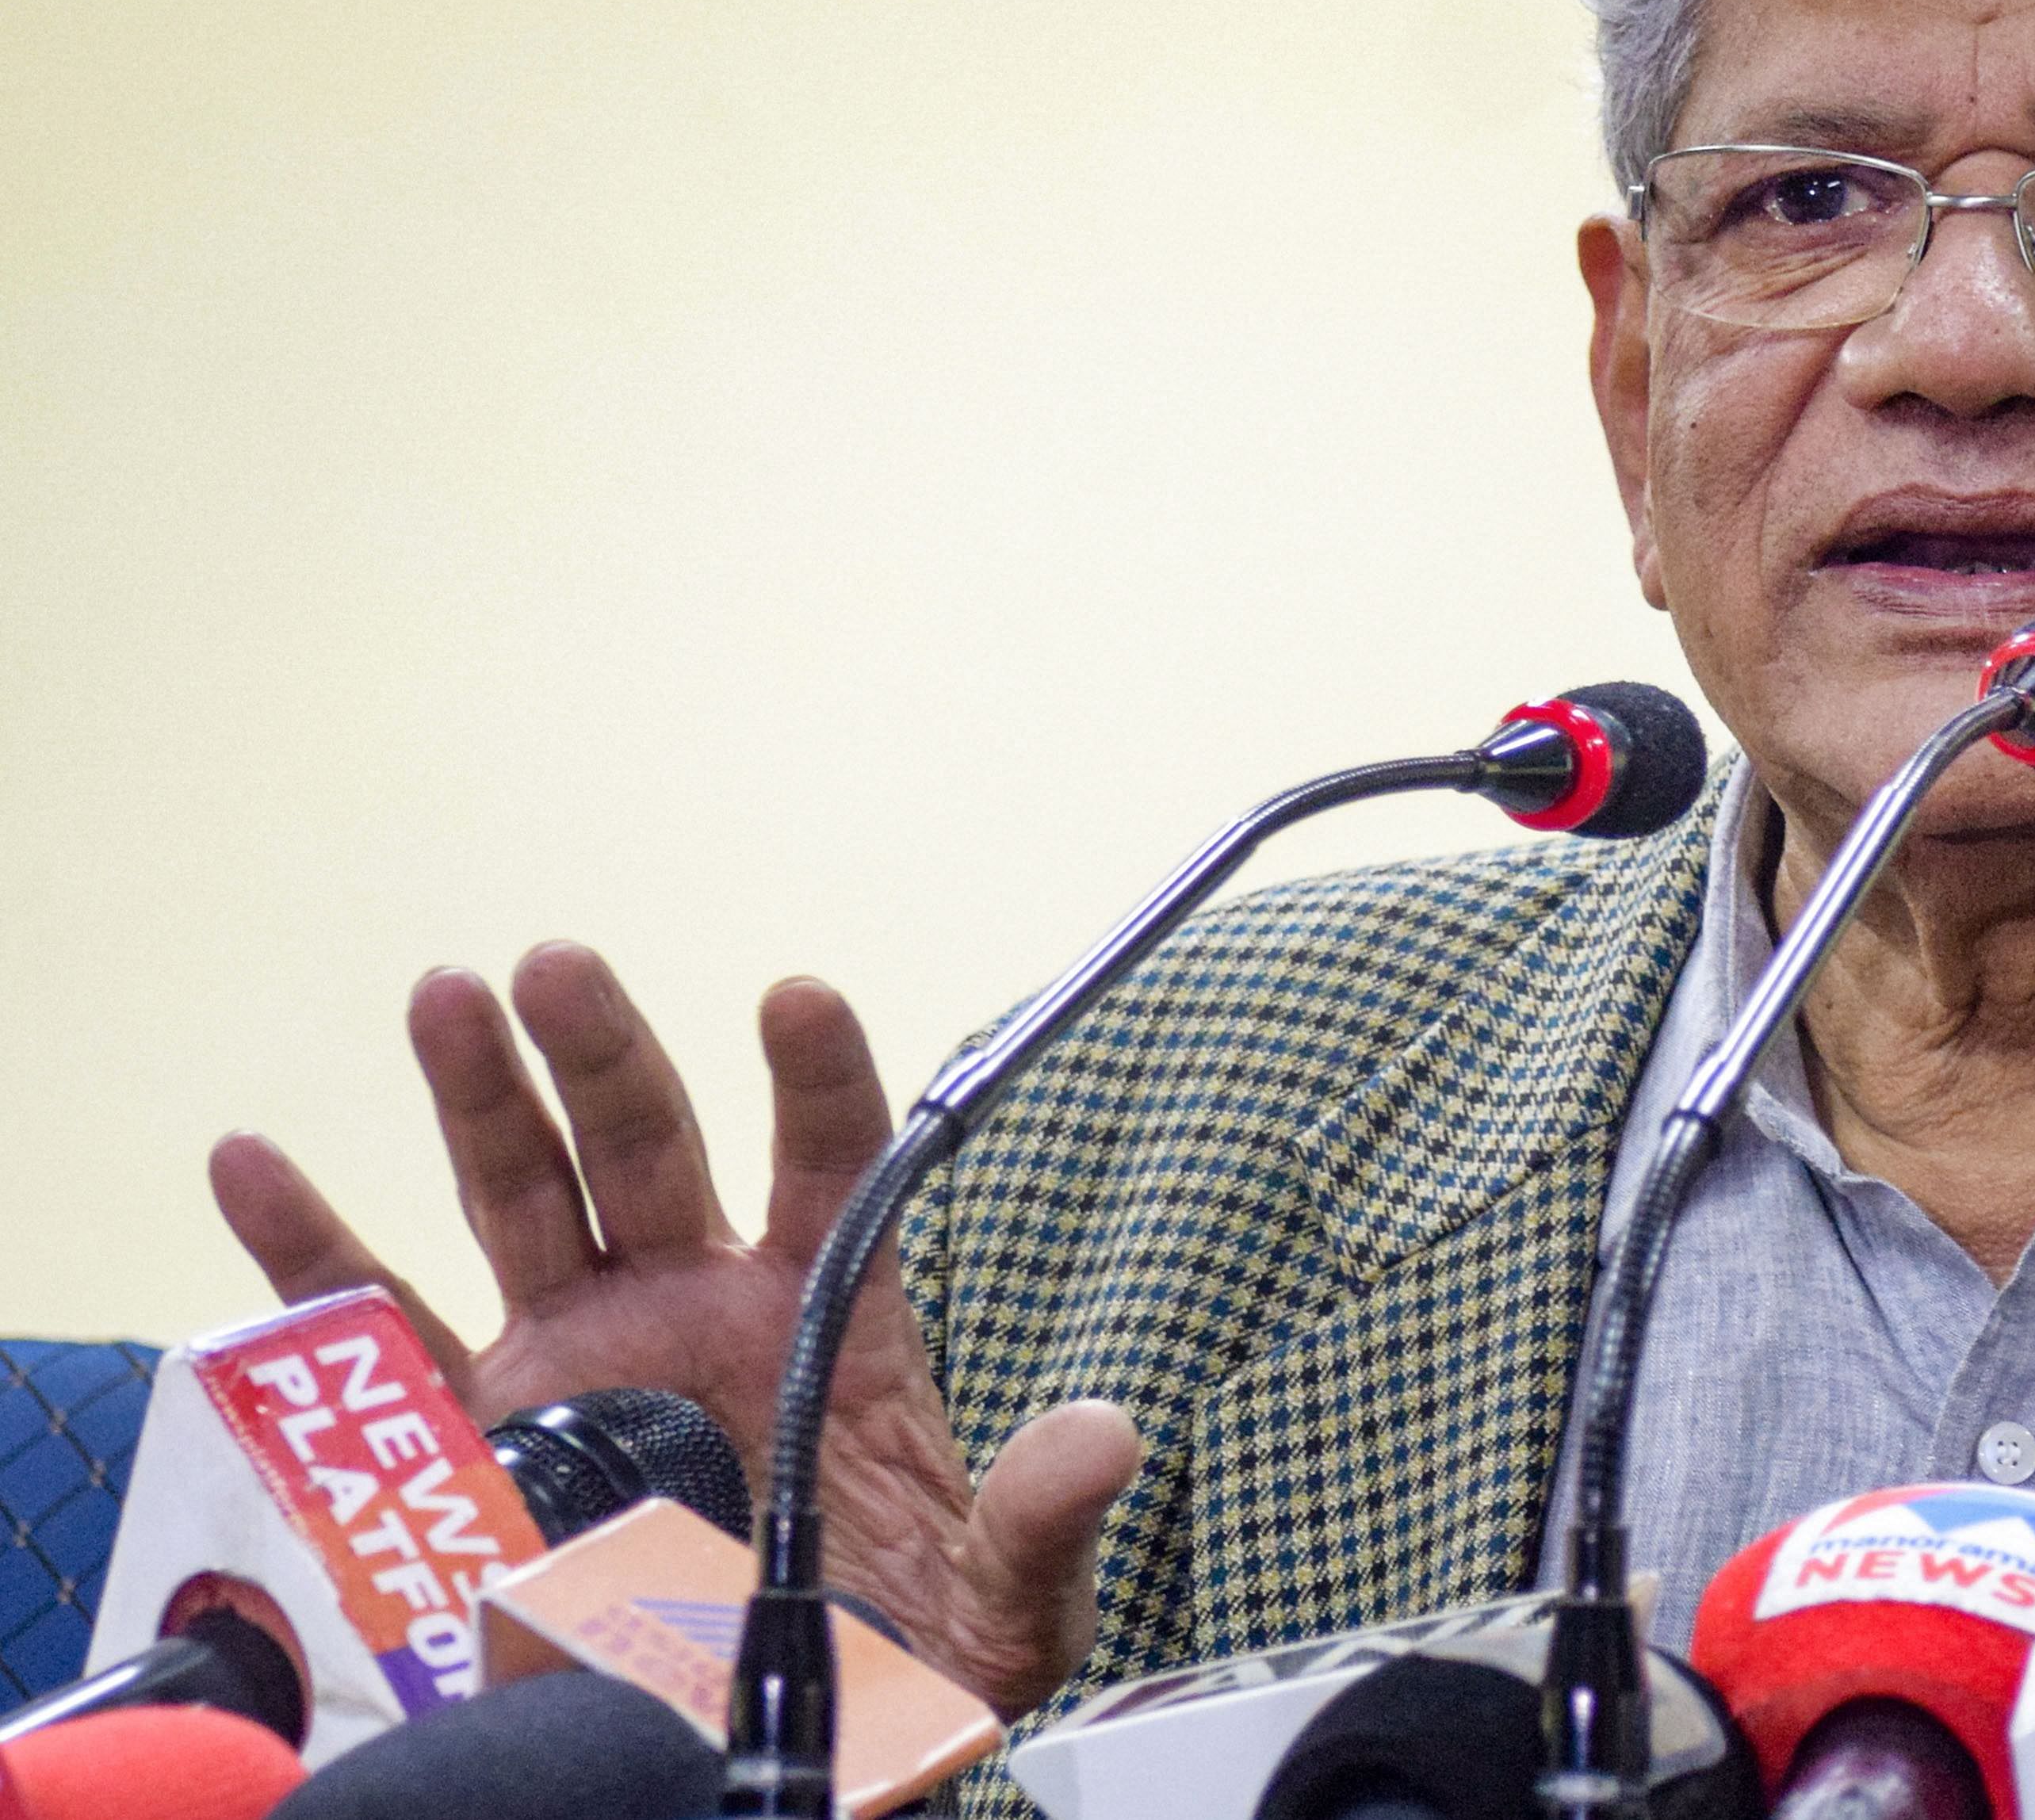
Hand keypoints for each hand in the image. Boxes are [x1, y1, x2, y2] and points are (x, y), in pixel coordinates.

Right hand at [208, 943, 1138, 1716]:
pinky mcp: (482, 1439)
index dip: (818, 1083)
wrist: (782, 1756)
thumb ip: (1041, 1522)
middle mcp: (697, 1309)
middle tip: (559, 965)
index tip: (796, 998)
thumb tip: (1106, 1439)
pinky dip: (315, 1253)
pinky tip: (256, 1160)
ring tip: (447, 994)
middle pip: (653, 1152)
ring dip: (481, 1097)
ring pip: (525, 1197)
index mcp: (827, 1318)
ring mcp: (583, 1359)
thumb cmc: (904, 1663)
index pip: (837, 1169)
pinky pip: (386, 1336)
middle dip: (604, 1056)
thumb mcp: (1000, 1608)